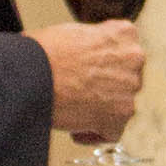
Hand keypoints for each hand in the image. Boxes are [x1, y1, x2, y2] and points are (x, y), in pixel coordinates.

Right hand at [32, 19, 144, 145]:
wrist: (32, 74)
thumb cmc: (44, 52)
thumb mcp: (74, 31)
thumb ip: (94, 42)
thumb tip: (90, 54)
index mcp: (124, 34)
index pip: (124, 50)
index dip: (105, 62)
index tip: (91, 69)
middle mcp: (133, 59)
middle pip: (125, 78)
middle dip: (106, 86)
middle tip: (80, 90)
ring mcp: (128, 89)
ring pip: (121, 104)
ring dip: (101, 109)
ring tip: (74, 109)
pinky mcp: (119, 116)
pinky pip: (111, 132)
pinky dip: (94, 133)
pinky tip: (76, 130)